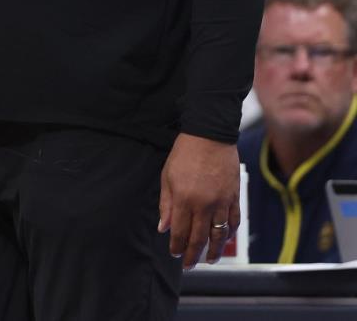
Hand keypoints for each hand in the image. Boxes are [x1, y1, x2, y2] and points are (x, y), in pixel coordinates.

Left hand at [158, 133, 239, 269]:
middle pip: (199, 238)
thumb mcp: (167, 175)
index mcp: (184, 199)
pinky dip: (230, 233)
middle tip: (189, 264)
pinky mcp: (234, 196)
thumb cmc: (185, 152)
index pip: (180, 232)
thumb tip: (163, 227)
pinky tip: (225, 239)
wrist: (210, 134)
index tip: (175, 253)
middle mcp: (204, 205)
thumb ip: (166, 203)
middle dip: (192, 255)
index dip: (177, 246)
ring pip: (219, 235)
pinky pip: (234, 221)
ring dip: (214, 251)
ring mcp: (221, 202)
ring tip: (209, 260)